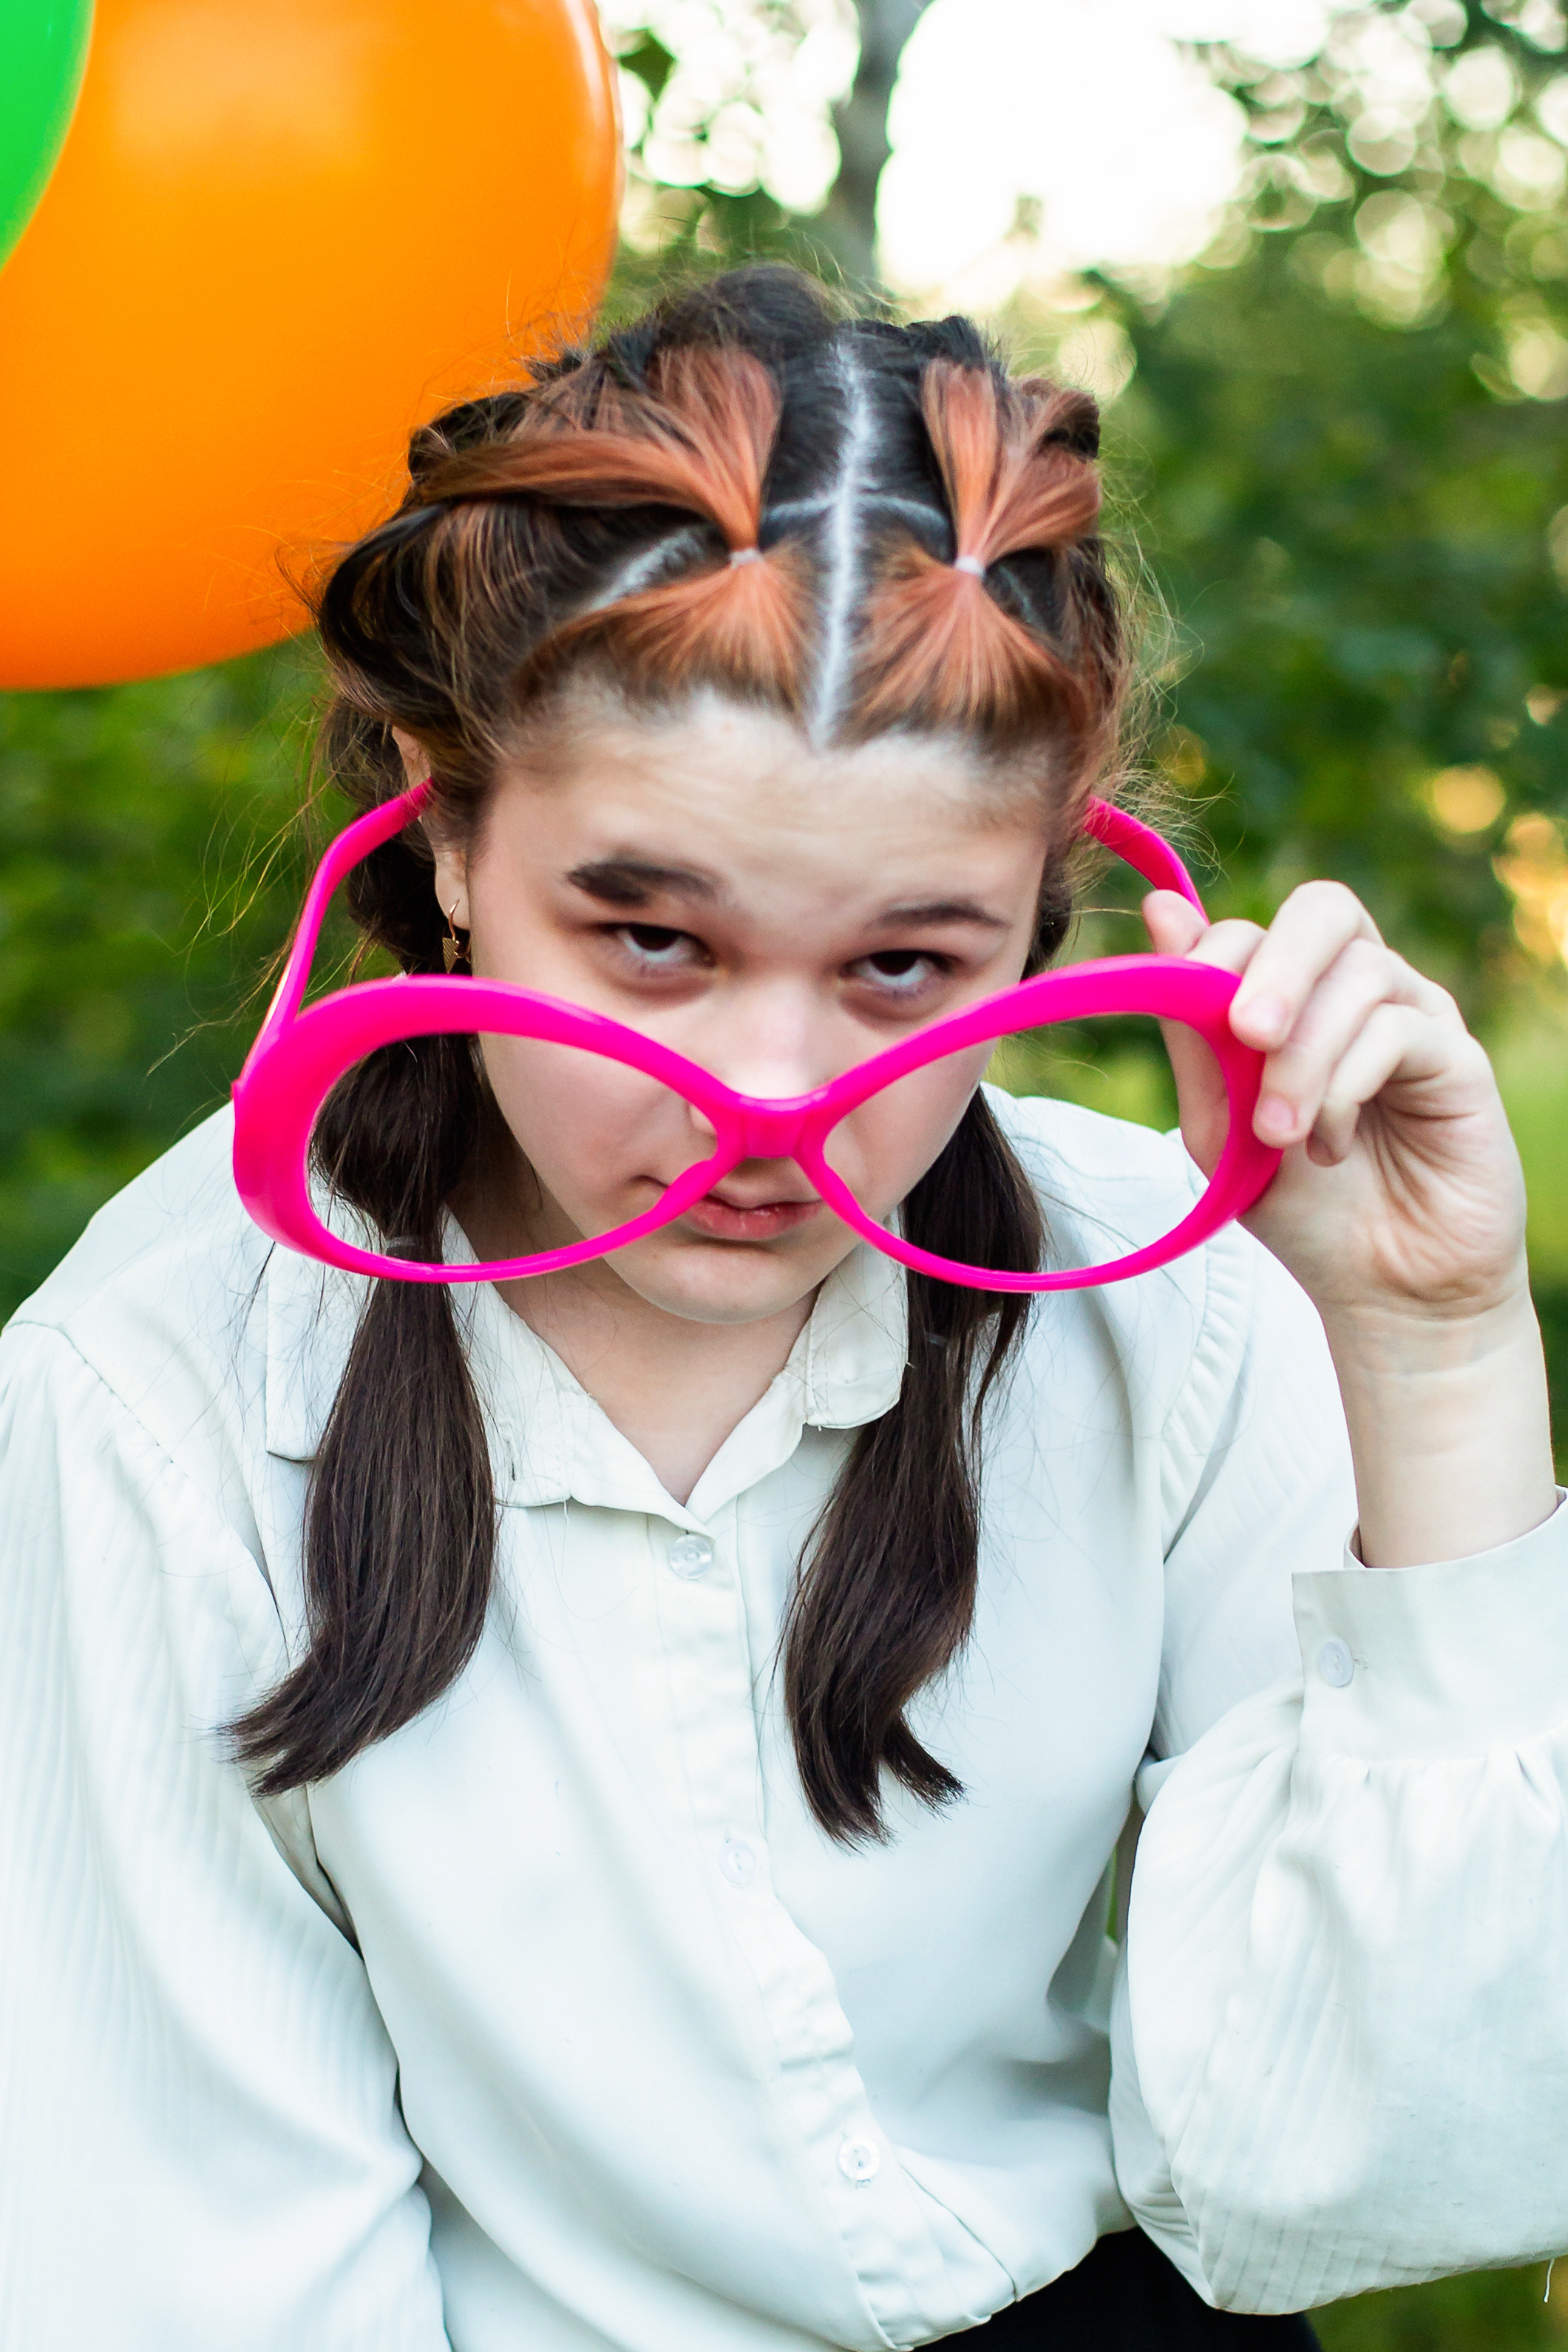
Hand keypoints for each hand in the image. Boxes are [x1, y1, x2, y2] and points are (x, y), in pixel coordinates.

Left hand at [1142, 880, 1526, 1326]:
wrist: (1382, 1291)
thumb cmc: (1302, 1205)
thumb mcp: (1219, 1124)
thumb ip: (1191, 1029)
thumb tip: (1161, 907)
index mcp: (1297, 998)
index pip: (1257, 927)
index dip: (1214, 952)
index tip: (1184, 1002)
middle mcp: (1361, 991)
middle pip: (1325, 910)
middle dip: (1274, 967)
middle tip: (1246, 1033)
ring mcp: (1417, 1017)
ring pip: (1359, 976)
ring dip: (1302, 1058)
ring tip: (1279, 1135)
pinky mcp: (1460, 1057)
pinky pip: (1399, 1031)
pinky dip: (1346, 1087)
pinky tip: (1331, 1144)